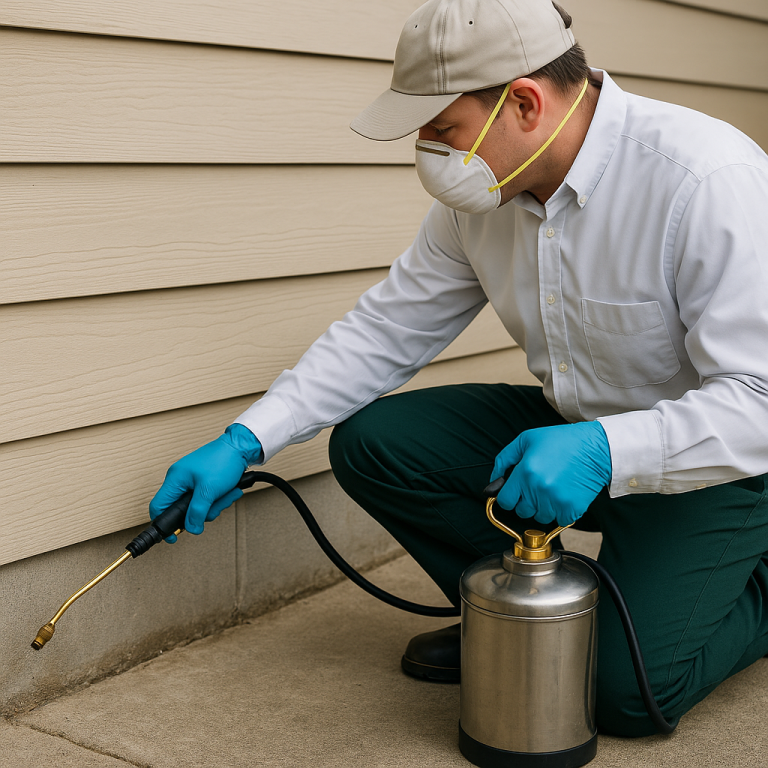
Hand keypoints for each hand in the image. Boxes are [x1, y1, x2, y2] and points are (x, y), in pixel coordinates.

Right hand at [149, 424, 262, 540]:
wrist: (241, 446)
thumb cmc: (223, 460)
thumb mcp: (209, 491)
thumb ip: (197, 512)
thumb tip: (191, 528)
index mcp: (175, 479)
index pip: (158, 507)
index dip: (163, 525)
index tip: (173, 536)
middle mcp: (180, 480)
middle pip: (182, 510)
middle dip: (202, 512)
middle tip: (215, 506)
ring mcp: (192, 481)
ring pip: (198, 506)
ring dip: (215, 505)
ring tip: (227, 495)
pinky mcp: (204, 482)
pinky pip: (207, 499)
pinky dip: (219, 498)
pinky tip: (230, 491)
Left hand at [489, 421, 611, 527]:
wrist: (596, 448)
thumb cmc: (561, 441)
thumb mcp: (527, 440)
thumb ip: (504, 459)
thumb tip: (494, 480)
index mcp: (525, 473)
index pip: (505, 501)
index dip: (508, 497)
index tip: (515, 493)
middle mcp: (538, 489)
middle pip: (522, 512)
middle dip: (525, 502)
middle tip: (536, 487)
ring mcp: (555, 501)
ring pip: (540, 517)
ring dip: (543, 508)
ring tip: (552, 489)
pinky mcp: (572, 509)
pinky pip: (559, 521)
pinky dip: (560, 512)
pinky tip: (564, 495)